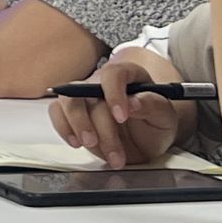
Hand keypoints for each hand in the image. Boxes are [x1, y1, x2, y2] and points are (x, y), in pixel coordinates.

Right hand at [47, 60, 180, 169]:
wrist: (144, 141)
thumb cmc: (154, 124)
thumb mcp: (165, 117)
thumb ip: (153, 106)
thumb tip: (133, 102)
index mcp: (128, 76)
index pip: (114, 74)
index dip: (114, 93)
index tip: (122, 117)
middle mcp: (101, 82)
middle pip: (87, 92)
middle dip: (98, 123)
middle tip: (112, 148)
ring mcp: (84, 96)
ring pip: (68, 101)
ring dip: (78, 126)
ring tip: (93, 146)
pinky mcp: (71, 112)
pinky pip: (57, 113)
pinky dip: (63, 128)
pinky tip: (76, 142)